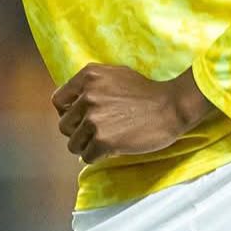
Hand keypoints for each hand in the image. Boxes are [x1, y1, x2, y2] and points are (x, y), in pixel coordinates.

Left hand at [51, 64, 215, 163]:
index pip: (58, 101)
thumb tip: (73, 104)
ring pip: (73, 144)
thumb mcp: (117, 74)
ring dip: (87, 147)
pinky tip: (111, 151)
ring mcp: (94, 118)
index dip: (67, 113)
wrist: (171, 106)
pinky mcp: (104, 140)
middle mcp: (88, 95)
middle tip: (94, 134)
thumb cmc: (147, 91)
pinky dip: (97, 157)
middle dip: (77, 132)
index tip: (79, 120)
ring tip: (103, 143)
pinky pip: (86, 156)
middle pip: (64, 125)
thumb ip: (93, 84)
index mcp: (89, 76)